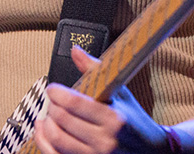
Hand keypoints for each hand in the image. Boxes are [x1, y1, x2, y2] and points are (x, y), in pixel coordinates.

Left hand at [31, 46, 168, 153]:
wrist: (150, 151)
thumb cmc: (132, 120)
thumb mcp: (118, 92)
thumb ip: (95, 70)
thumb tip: (75, 50)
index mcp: (114, 118)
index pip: (75, 102)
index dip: (57, 93)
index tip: (52, 88)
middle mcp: (105, 141)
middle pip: (62, 120)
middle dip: (52, 106)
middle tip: (52, 100)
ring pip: (57, 138)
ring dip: (46, 123)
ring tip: (49, 114)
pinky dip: (43, 141)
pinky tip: (43, 130)